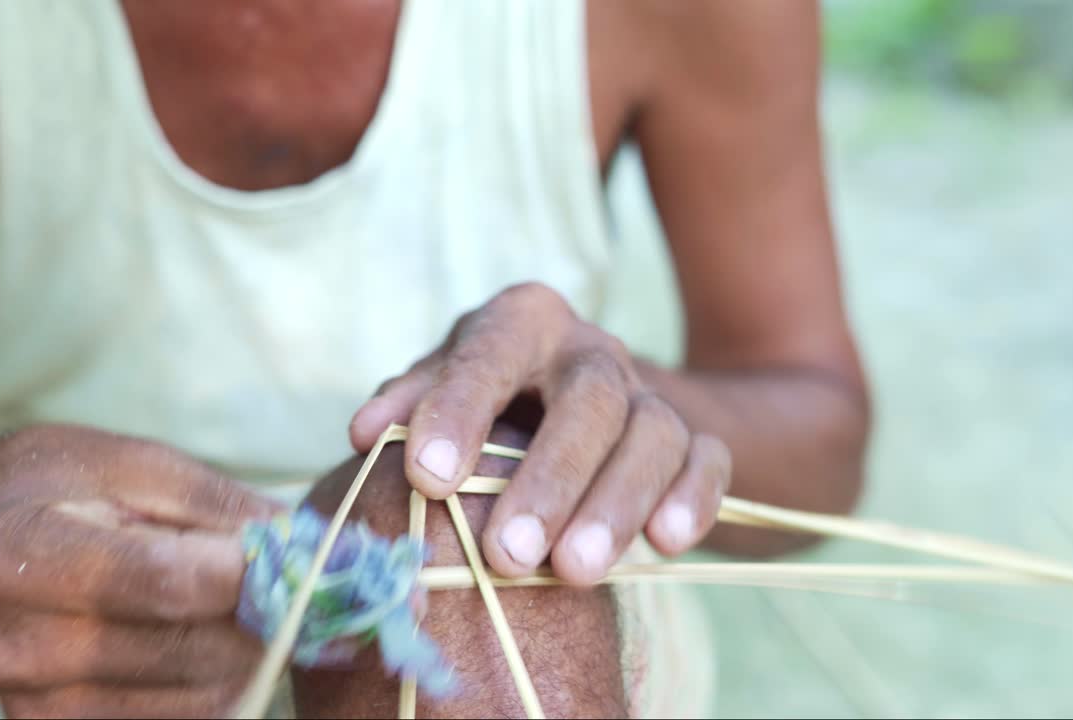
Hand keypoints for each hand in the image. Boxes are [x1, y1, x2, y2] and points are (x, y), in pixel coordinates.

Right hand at [0, 425, 282, 717]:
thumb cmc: (62, 483)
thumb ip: (222, 507)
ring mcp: (32, 702)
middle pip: (192, 648)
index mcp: (19, 553)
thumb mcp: (138, 463)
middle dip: (261, 613)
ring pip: (202, 697)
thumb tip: (309, 547)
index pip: (167, 581)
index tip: (294, 552)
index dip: (249, 573)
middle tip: (284, 579)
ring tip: (233, 603)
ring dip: (246, 653)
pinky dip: (214, 683)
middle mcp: (17, 642)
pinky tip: (202, 638)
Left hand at [350, 283, 731, 585]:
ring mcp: (649, 390)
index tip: (427, 480)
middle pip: (588, 398)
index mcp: (520, 322)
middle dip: (549, 479)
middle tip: (507, 556)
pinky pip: (708, 459)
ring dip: (615, 504)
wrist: (576, 400)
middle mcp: (590, 348)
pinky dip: (691, 498)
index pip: (489, 356)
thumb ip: (406, 405)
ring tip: (573, 573)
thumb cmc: (487, 401)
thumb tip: (364, 435)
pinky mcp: (695, 434)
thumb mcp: (439, 387)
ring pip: (652, 433)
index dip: (458, 412)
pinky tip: (664, 545)